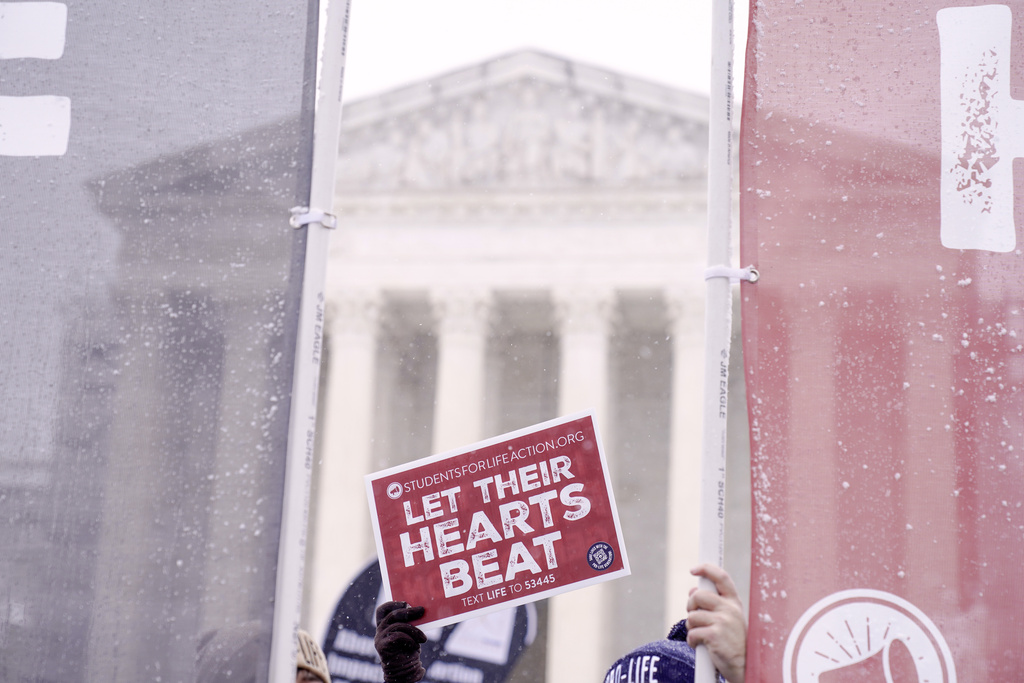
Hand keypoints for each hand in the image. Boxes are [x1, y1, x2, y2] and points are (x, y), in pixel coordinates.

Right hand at [374, 601, 426, 682]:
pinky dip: (409, 639)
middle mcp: (380, 630)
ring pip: (398, 625)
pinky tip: (415, 646)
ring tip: (423, 638)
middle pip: (392, 615)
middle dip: (409, 612)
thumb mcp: (410, 633)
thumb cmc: (409, 650)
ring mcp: (379, 638)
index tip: (406, 603)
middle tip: (422, 610)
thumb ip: (410, 622)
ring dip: (414, 631)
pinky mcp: (382, 646)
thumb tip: (420, 609)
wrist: (404, 671)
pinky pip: (397, 636)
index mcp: (385, 625)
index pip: (383, 610)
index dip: (393, 604)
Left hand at [686, 564, 746, 682]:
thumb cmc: (733, 642)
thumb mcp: (728, 619)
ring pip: (692, 616)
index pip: (722, 578)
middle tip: (693, 616)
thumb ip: (712, 604)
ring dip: (691, 627)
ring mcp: (723, 622)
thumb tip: (692, 590)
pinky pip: (692, 632)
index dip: (707, 569)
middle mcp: (730, 609)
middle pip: (699, 595)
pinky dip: (692, 641)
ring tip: (701, 635)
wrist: (744, 666)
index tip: (694, 569)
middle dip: (690, 605)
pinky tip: (700, 645)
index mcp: (734, 603)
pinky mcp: (714, 635)